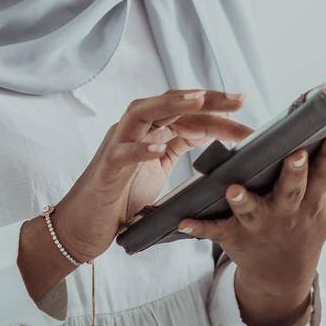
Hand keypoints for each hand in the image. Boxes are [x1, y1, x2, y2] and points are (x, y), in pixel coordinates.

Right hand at [18, 89, 249, 298]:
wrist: (81, 226)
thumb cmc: (119, 199)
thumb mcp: (155, 170)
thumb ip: (175, 148)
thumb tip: (210, 137)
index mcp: (147, 132)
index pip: (184, 112)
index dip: (215, 109)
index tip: (244, 106)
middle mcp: (131, 132)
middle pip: (168, 104)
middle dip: (204, 99)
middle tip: (240, 99)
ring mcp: (116, 146)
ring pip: (141, 114)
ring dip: (170, 105)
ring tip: (198, 100)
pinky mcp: (107, 170)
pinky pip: (122, 154)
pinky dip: (140, 149)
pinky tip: (158, 148)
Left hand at [180, 135, 325, 325]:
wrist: (281, 273)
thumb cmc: (310, 225)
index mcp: (312, 200)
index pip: (323, 174)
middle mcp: (287, 212)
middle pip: (291, 191)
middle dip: (293, 174)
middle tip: (292, 154)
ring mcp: (260, 225)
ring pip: (251, 211)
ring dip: (243, 201)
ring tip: (233, 188)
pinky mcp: (234, 236)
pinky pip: (214, 230)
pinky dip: (198, 226)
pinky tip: (182, 219)